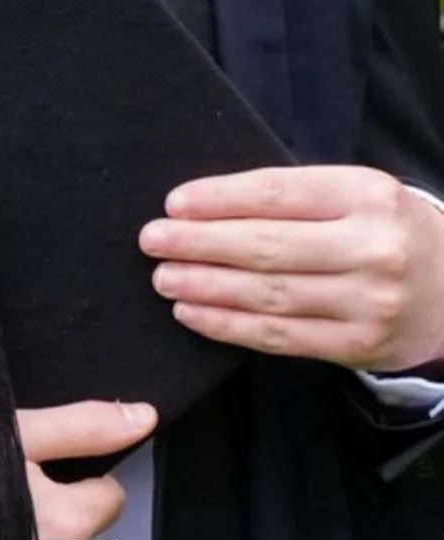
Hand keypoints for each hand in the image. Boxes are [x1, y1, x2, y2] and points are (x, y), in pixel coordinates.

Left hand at [139, 164, 443, 372]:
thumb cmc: (386, 227)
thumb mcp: (356, 192)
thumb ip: (296, 196)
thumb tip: (208, 205)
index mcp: (365, 194)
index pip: (278, 195)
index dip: (220, 199)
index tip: (174, 204)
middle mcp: (369, 248)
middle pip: (269, 247)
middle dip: (201, 244)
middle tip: (153, 241)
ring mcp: (366, 303)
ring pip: (270, 296)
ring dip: (208, 288)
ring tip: (165, 279)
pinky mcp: (358, 347)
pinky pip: (282, 338)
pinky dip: (231, 326)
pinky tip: (195, 314)